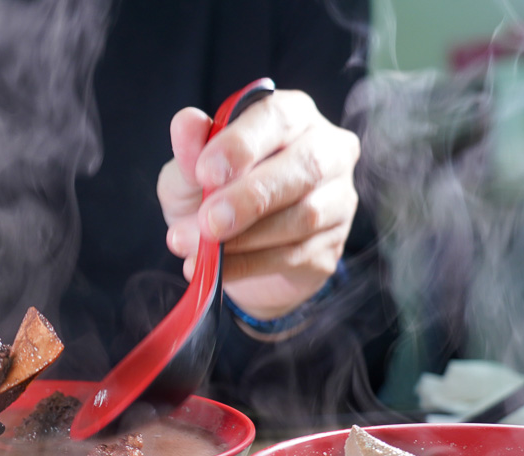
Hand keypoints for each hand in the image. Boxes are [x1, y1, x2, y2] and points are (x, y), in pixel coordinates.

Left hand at [157, 89, 359, 319]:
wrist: (227, 253)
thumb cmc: (211, 196)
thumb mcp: (189, 173)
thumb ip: (190, 152)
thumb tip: (186, 121)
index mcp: (293, 116)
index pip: (278, 118)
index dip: (242, 145)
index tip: (206, 172)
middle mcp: (326, 150)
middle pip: (305, 166)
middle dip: (250, 197)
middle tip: (208, 221)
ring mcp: (337, 200)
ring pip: (305, 216)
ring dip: (246, 238)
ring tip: (199, 249)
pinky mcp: (331, 247)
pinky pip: (296, 255)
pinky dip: (250, 264)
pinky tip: (218, 270)